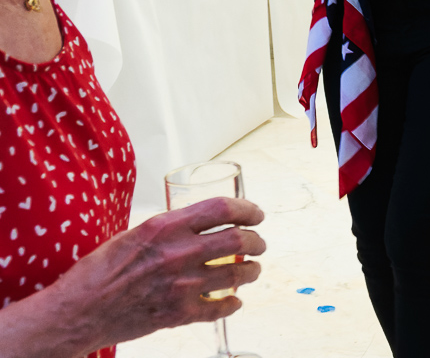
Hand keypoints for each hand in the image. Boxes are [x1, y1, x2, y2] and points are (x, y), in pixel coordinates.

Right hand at [32, 197, 265, 352]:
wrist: (76, 312)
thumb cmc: (97, 272)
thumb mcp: (133, 234)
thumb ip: (168, 229)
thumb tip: (195, 223)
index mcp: (166, 227)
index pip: (222, 209)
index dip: (248, 209)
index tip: (256, 214)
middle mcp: (179, 253)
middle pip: (238, 240)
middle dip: (257, 241)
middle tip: (259, 244)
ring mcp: (181, 285)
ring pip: (237, 273)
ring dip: (251, 271)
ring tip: (252, 270)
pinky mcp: (178, 313)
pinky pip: (220, 307)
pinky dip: (233, 304)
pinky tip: (234, 301)